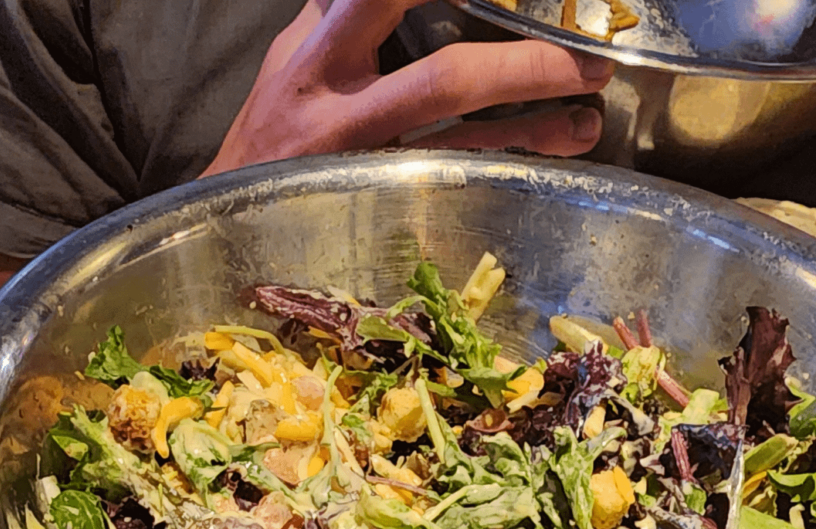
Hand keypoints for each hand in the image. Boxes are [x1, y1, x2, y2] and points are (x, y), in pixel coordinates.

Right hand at [203, 0, 612, 175]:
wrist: (228, 221)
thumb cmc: (267, 131)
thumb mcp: (290, 57)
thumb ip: (338, 11)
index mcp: (316, 55)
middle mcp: (343, 110)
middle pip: (444, 81)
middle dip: (521, 67)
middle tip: (585, 56)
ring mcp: (368, 166)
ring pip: (461, 146)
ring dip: (530, 131)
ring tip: (587, 120)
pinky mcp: (384, 204)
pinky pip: (453, 184)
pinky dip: (504, 166)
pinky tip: (550, 154)